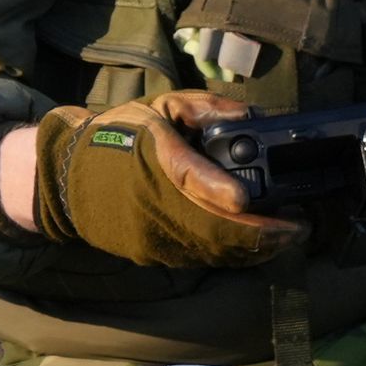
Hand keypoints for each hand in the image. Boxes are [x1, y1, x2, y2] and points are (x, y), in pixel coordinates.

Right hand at [7, 93, 308, 270]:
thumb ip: (205, 108)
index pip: (186, 177)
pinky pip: (201, 257)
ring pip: (211, 251)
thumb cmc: (117, 136)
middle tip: (298, 228)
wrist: (67, 176)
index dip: (216, 190)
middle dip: (260, 234)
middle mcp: (152, 205)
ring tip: (286, 238)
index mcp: (152, 160)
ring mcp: (152, 236)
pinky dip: (232, 254)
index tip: (248, 199)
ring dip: (253, 249)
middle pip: (212, 229)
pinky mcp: (153, 254)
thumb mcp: (159, 107)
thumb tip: (250, 116)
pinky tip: (256, 245)